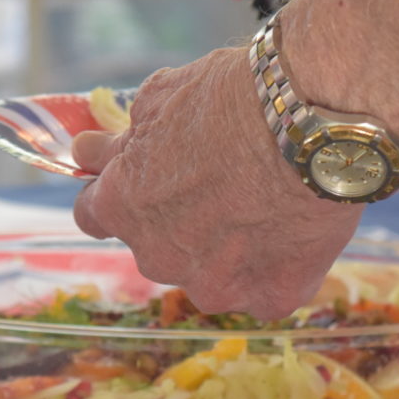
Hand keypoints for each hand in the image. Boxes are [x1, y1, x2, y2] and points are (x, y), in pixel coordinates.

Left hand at [71, 46, 361, 319]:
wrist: (309, 121)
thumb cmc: (231, 100)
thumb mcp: (158, 99)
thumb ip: (121, 139)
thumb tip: (89, 150)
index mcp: (121, 206)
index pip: (95, 214)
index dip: (119, 196)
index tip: (141, 183)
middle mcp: (157, 257)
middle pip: (157, 247)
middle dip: (178, 223)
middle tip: (219, 186)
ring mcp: (214, 285)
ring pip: (211, 275)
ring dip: (225, 252)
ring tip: (264, 208)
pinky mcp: (270, 298)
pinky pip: (264, 289)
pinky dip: (275, 268)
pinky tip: (294, 232)